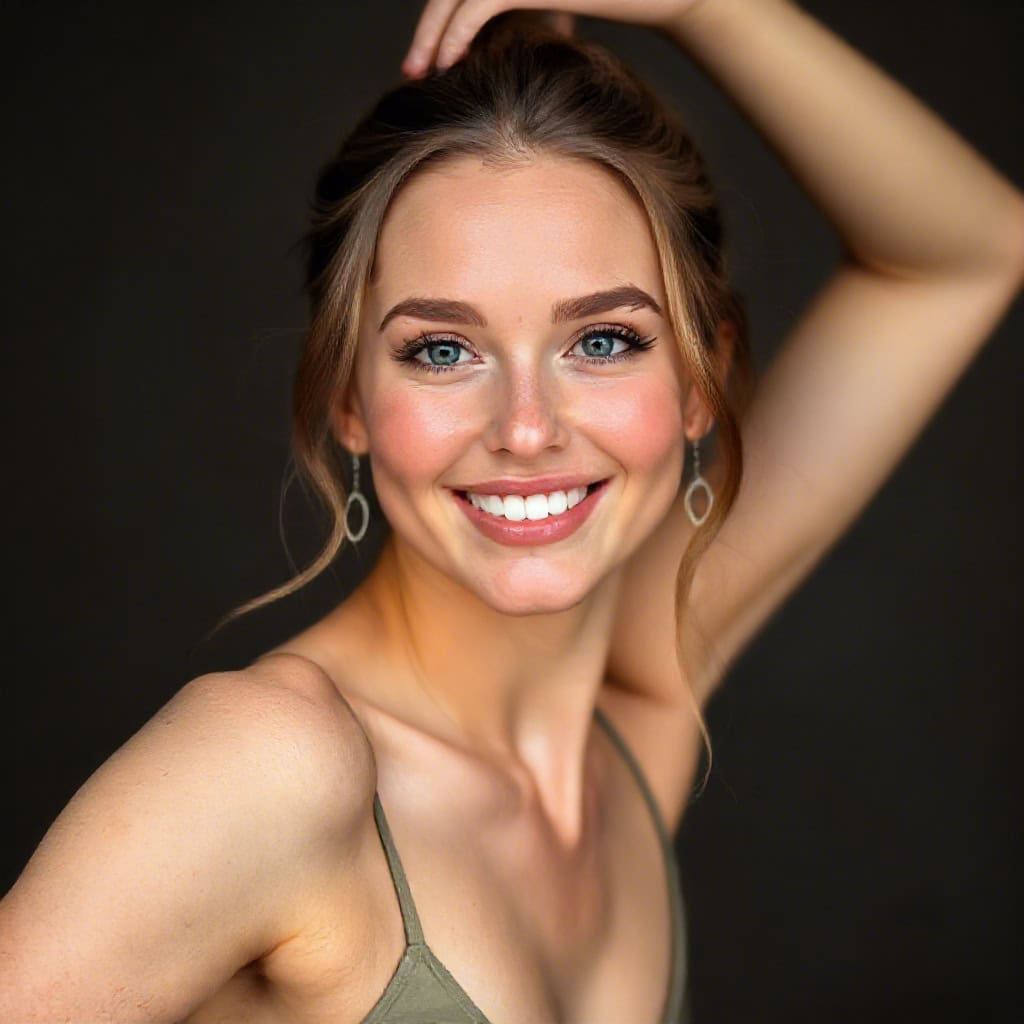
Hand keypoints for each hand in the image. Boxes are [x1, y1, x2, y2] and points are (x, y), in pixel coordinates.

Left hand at [401, 0, 709, 77]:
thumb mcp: (566, 3)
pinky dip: (455, 32)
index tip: (429, 61)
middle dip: (426, 30)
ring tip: (418, 72)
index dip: (439, 23)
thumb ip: (540, 11)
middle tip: (411, 69)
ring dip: (430, 35)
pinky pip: (478, 4)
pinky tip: (445, 62)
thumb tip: (534, 37)